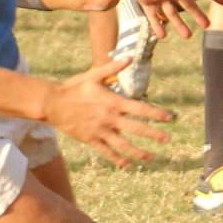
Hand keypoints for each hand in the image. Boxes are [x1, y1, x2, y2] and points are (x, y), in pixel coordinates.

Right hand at [42, 59, 173, 164]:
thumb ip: (112, 67)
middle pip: (136, 129)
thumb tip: (130, 57)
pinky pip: (106, 151)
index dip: (156, 114)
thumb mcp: (93, 75)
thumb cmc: (74, 87)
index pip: (140, 109)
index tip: (170, 118)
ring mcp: (99, 130)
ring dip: (138, 152)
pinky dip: (117, 159)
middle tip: (167, 139)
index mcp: (112, 102)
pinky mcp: (90, 139)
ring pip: (123, 144)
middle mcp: (109, 118)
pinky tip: (127, 165)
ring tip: (151, 158)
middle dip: (153, 134)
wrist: (52, 103)